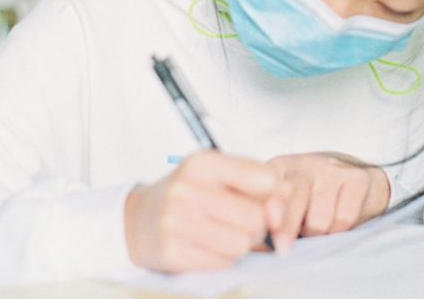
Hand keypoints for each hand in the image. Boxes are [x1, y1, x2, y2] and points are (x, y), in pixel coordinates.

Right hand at [124, 150, 288, 271]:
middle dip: (256, 225)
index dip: (273, 195)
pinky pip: (223, 262)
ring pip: (243, 244)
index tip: (262, 200)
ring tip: (220, 233)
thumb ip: (256, 182)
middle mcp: (187, 188)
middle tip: (237, 221)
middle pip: (257, 217)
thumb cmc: (186, 194)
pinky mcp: (172, 252)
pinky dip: (222, 258)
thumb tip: (287, 200)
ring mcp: (177, 221)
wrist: (136, 219)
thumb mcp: (217, 175)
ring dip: (239, 244)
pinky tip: (206, 246)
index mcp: (203, 162)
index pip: (265, 179)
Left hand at [266, 152, 389, 252]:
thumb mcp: (285, 201)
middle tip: (284, 250)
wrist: (354, 178)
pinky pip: (344, 217)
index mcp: (279, 168)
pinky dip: (339, 230)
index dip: (269, 211)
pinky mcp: (356, 177)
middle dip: (288, 229)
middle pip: (294, 200)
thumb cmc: (310, 198)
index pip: (270, 189)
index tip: (268, 230)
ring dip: (318, 234)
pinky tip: (336, 223)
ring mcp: (331, 168)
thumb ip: (267, 220)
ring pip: (319, 219)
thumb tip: (253, 247)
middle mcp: (304, 163)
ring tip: (317, 228)